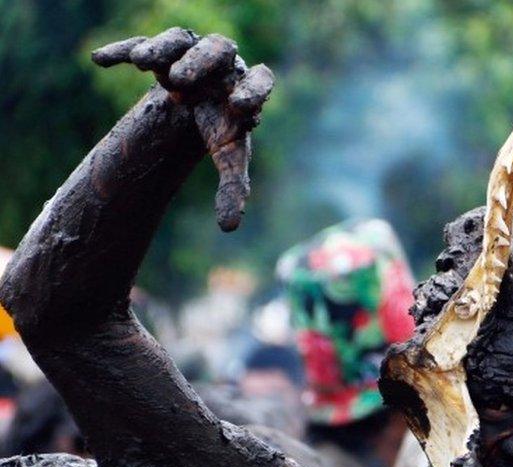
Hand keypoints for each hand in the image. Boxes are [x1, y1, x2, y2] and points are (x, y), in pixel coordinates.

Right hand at [92, 28, 273, 230]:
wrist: (197, 103)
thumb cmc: (219, 129)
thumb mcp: (227, 157)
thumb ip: (232, 188)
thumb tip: (228, 228)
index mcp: (244, 88)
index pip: (260, 80)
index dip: (254, 91)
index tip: (239, 108)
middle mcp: (222, 65)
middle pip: (220, 49)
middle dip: (201, 63)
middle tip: (180, 81)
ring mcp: (190, 53)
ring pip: (181, 41)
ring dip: (162, 49)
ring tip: (142, 63)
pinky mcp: (160, 51)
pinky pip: (139, 43)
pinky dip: (121, 49)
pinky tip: (101, 61)